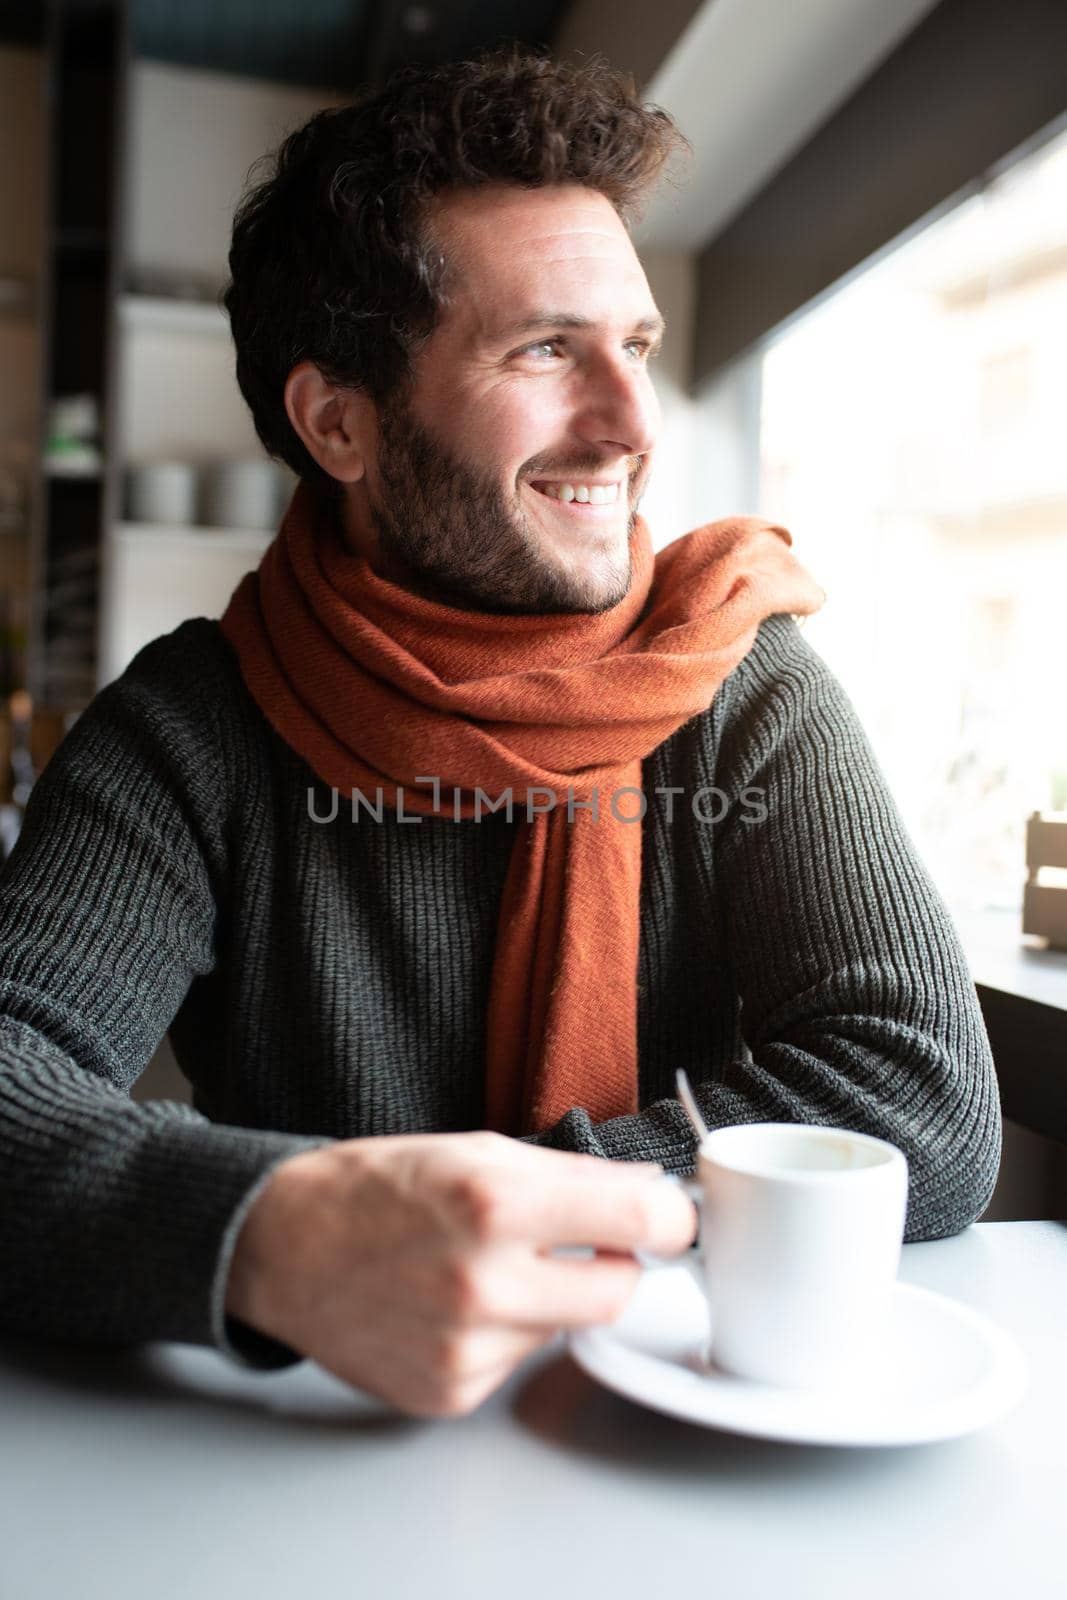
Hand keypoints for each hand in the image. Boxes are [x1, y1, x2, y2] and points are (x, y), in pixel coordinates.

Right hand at [225, 1130, 695, 1416]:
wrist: (282, 1246)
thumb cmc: (377, 1187)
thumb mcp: (476, 1151)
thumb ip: (574, 1174)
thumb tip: (653, 1191)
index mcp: (494, 1202)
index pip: (641, 1221)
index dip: (671, 1217)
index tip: (668, 1217)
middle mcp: (482, 1282)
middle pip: (619, 1292)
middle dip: (612, 1264)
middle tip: (576, 1241)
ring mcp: (464, 1348)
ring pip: (565, 1328)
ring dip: (548, 1299)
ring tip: (483, 1268)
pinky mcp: (448, 1392)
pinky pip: (517, 1363)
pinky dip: (503, 1334)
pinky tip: (452, 1306)